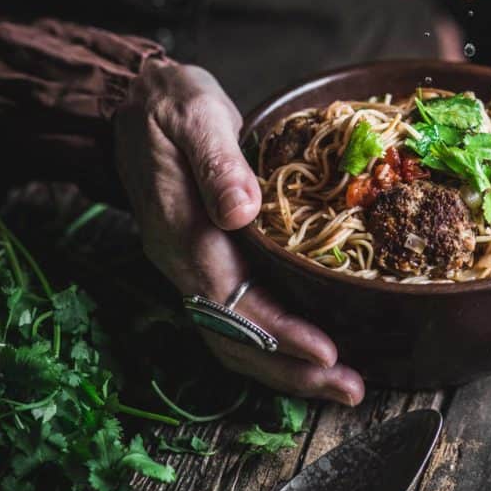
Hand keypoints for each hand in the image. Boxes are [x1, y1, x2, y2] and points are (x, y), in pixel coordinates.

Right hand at [114, 58, 364, 404]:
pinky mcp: (209, 258)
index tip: (324, 352)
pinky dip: (277, 340)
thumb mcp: (195, 116)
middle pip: (234, 337)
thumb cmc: (171, 104)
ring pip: (237, 337)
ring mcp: (193, 264)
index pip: (231, 301)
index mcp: (180, 232)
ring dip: (287, 366)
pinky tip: (313, 347)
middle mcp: (183, 261)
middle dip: (291, 370)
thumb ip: (217, 162)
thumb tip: (242, 211)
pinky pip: (240, 315)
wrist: (140, 101)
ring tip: (341, 382)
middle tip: (350, 388)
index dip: (278, 332)